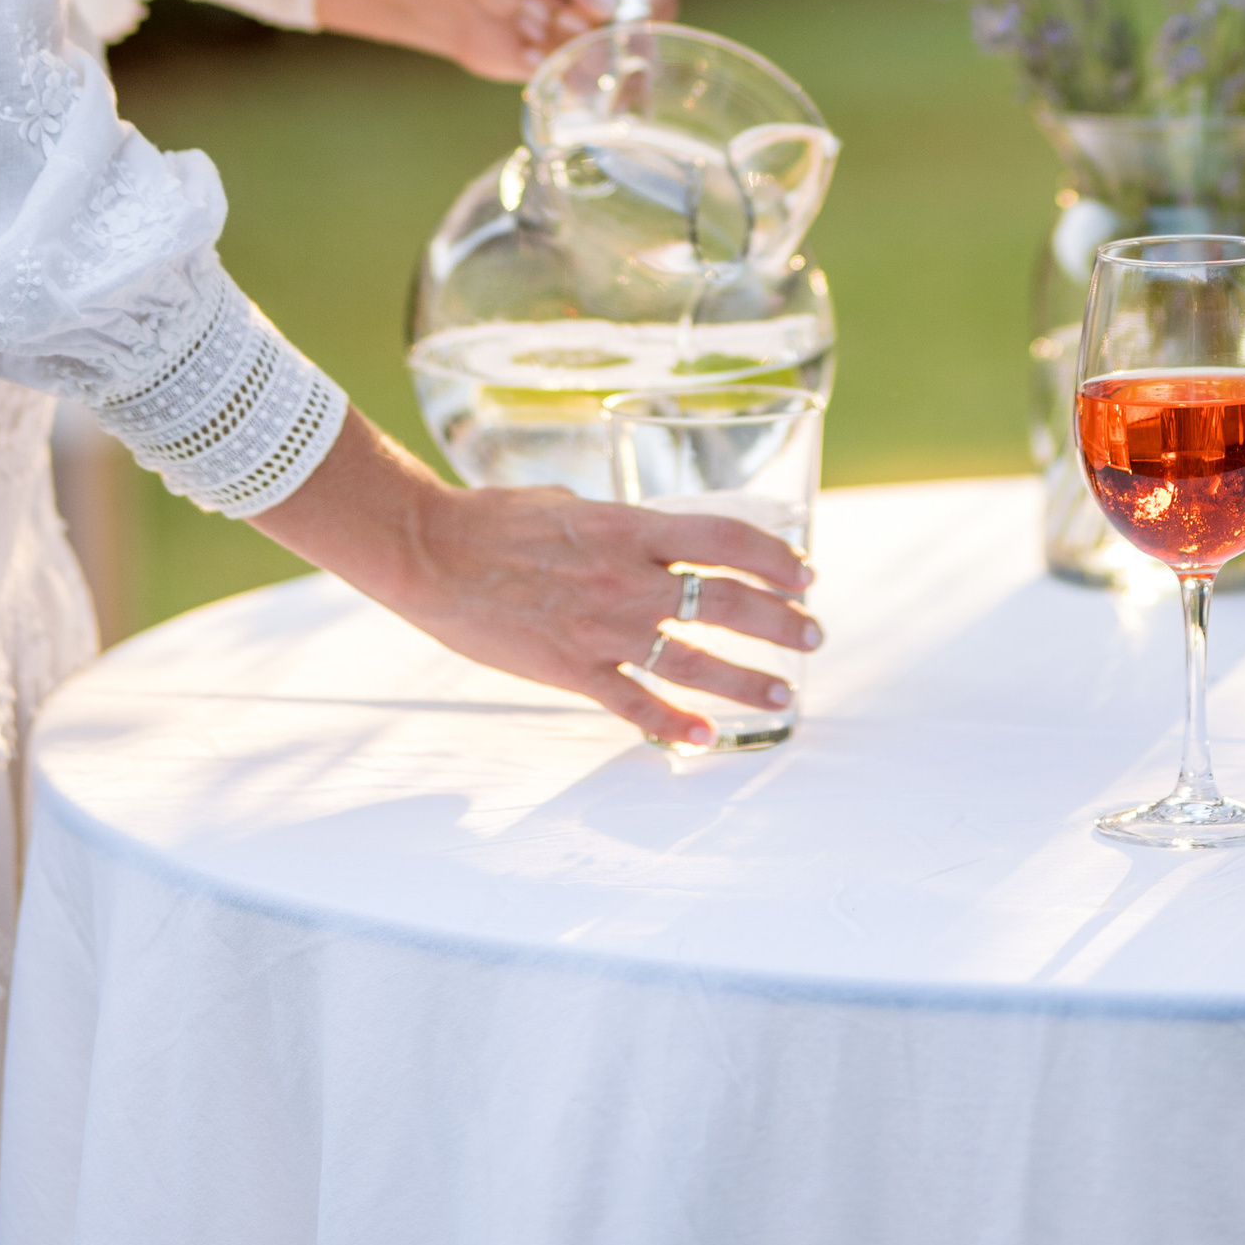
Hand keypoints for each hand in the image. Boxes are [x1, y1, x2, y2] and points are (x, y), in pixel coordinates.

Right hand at [254, 412, 819, 752]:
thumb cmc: (496, 519)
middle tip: (813, 634)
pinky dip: (674, 725)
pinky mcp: (571, 671)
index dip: (773, 556)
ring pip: (694, 661)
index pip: (724, 538)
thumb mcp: (573, 505)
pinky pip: (635, 705)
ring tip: (785, 693)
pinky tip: (707, 739)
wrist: (432, 553)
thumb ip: (621, 527)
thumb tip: (657, 537)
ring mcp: (601, 630)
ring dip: (747, 679)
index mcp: (628, 527)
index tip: (804, 572)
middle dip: (779, 621)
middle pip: (725, 600)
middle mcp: (625, 578)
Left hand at [314, 0, 675, 81]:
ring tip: (529, 17)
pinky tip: (530, 45)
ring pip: (608, 67)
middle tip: (535, 1)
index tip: (578, 11)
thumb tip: (610, 6)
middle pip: (633, 39)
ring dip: (555, 46)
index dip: (622, 17)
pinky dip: (551, 69)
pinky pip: (588, 88)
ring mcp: (616, 31)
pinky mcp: (595, 68)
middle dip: (572, 28)